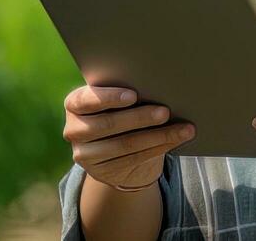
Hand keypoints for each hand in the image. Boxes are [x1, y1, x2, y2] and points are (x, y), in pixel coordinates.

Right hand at [63, 84, 195, 191]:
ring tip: (181, 129)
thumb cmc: (117, 109)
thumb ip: (122, 93)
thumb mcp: (112, 100)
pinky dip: (158, 149)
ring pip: (125, 145)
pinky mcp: (101, 171)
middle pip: (109, 124)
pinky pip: (133, 160)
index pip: (87, 100)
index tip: (134, 95)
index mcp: (74, 104)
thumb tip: (156, 85)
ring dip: (157, 136)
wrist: (110, 146)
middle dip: (140, 117)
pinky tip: (175, 141)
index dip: (110, 97)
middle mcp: (73, 130)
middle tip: (165, 111)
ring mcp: (84, 154)